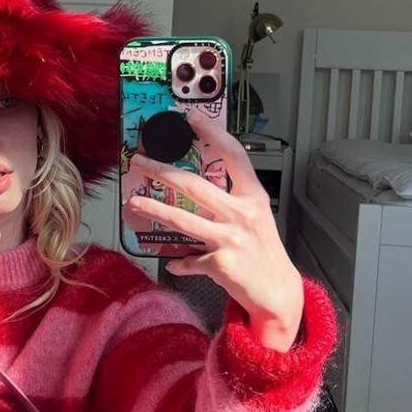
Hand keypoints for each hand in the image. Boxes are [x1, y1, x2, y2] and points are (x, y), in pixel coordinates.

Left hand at [126, 109, 303, 350]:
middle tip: (140, 162)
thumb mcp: (254, 221)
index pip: (233, 155)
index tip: (191, 117)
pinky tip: (174, 263)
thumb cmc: (263, 255)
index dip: (212, 133)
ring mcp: (231, 239)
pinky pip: (188, 260)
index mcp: (254, 197)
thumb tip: (197, 196)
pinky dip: (179, 262)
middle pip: (195, 185)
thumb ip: (229, 204)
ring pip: (183, 220)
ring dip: (154, 209)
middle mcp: (243, 214)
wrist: (278, 294)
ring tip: (133, 201)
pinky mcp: (220, 264)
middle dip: (162, 170)